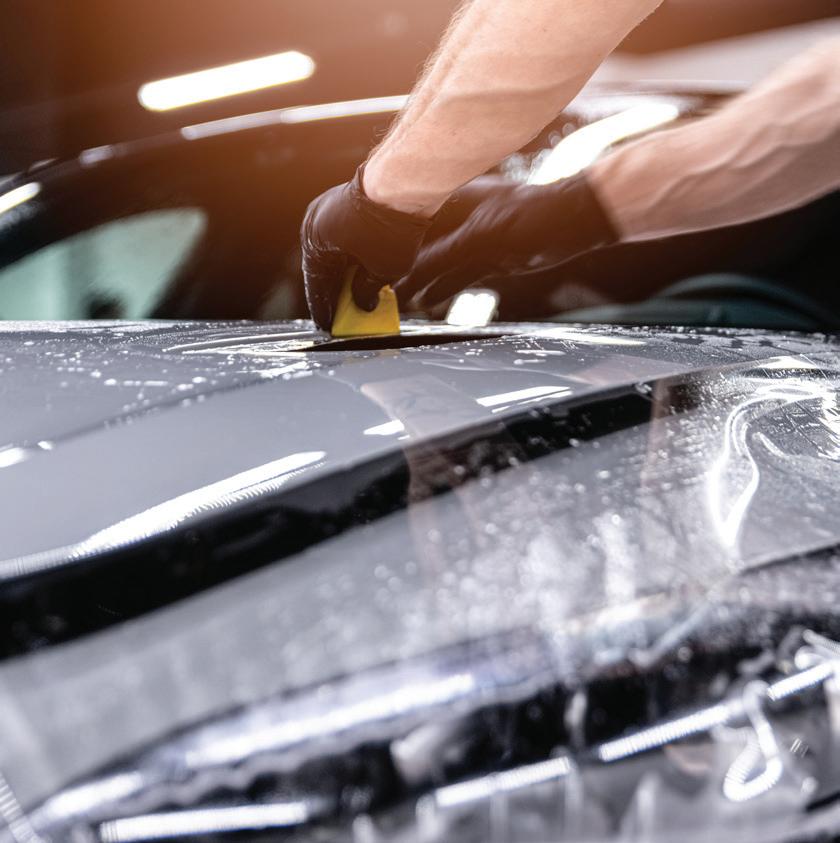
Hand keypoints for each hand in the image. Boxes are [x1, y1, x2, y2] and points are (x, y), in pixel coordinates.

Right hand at [301, 167, 433, 329]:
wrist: (406, 183)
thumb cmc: (391, 227)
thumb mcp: (382, 270)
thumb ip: (368, 290)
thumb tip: (363, 301)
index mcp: (314, 241)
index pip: (316, 283)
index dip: (322, 308)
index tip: (326, 326)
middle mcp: (315, 222)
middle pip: (323, 266)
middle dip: (334, 291)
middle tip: (339, 315)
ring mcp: (330, 208)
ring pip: (335, 250)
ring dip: (344, 273)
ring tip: (353, 296)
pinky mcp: (348, 200)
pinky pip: (345, 236)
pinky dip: (352, 255)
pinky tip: (363, 270)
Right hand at [395, 173, 618, 308]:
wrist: (575, 224)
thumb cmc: (533, 216)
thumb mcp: (481, 236)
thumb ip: (443, 255)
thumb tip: (410, 274)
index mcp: (453, 201)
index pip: (410, 221)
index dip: (388, 240)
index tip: (368, 261)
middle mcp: (459, 218)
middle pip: (420, 246)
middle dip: (398, 266)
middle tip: (376, 287)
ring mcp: (474, 239)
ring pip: (437, 265)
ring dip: (417, 282)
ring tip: (394, 300)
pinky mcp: (489, 258)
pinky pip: (458, 277)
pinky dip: (442, 290)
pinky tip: (425, 302)